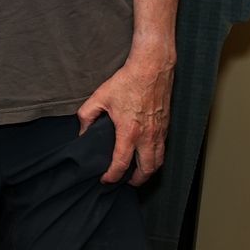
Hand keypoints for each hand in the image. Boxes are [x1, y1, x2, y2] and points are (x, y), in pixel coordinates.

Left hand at [78, 49, 173, 184]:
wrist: (152, 67)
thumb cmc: (128, 81)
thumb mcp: (99, 97)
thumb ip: (86, 116)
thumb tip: (83, 132)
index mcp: (129, 131)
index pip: (121, 163)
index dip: (112, 176)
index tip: (105, 180)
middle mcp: (148, 135)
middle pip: (146, 170)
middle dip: (135, 181)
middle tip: (125, 182)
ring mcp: (160, 131)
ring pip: (158, 161)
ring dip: (149, 172)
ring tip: (137, 174)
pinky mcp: (167, 125)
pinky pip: (163, 149)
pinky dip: (156, 158)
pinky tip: (147, 156)